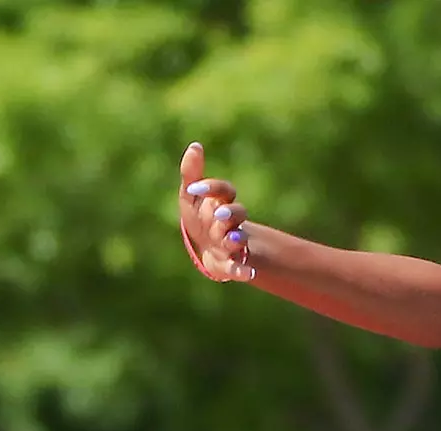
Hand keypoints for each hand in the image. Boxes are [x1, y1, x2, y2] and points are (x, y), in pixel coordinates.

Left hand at [178, 143, 253, 282]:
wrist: (209, 249)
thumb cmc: (200, 219)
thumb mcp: (191, 198)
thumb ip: (192, 174)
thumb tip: (195, 145)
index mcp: (221, 203)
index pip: (223, 190)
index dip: (211, 188)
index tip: (193, 188)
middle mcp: (230, 222)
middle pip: (236, 213)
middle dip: (229, 213)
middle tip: (218, 214)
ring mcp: (233, 242)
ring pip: (239, 238)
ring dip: (236, 238)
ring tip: (232, 238)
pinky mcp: (232, 264)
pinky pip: (240, 267)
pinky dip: (244, 270)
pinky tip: (249, 274)